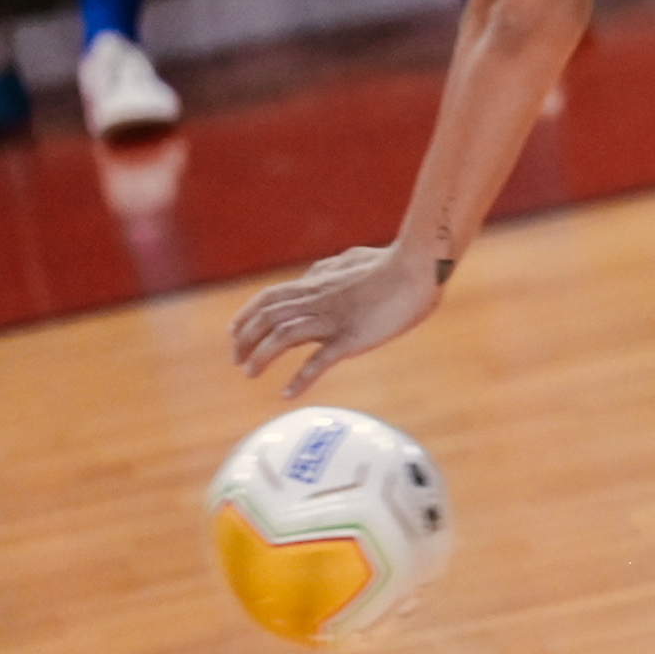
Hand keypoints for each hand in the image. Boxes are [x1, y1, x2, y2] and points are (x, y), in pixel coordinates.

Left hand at [230, 243, 443, 396]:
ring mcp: (332, 320)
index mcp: (317, 283)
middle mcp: (317, 301)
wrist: (419, 267)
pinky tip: (287, 394)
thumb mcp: (352, 260)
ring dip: (261, 357)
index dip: (245, 316)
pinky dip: (300, 379)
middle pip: (266, 319)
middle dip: (245, 340)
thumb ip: (329, 269)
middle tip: (237, 360)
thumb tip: (313, 275)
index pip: (267, 298)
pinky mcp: (351, 338)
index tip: (235, 333)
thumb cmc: (393, 263)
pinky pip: (319, 362)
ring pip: (282, 338)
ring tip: (250, 374)